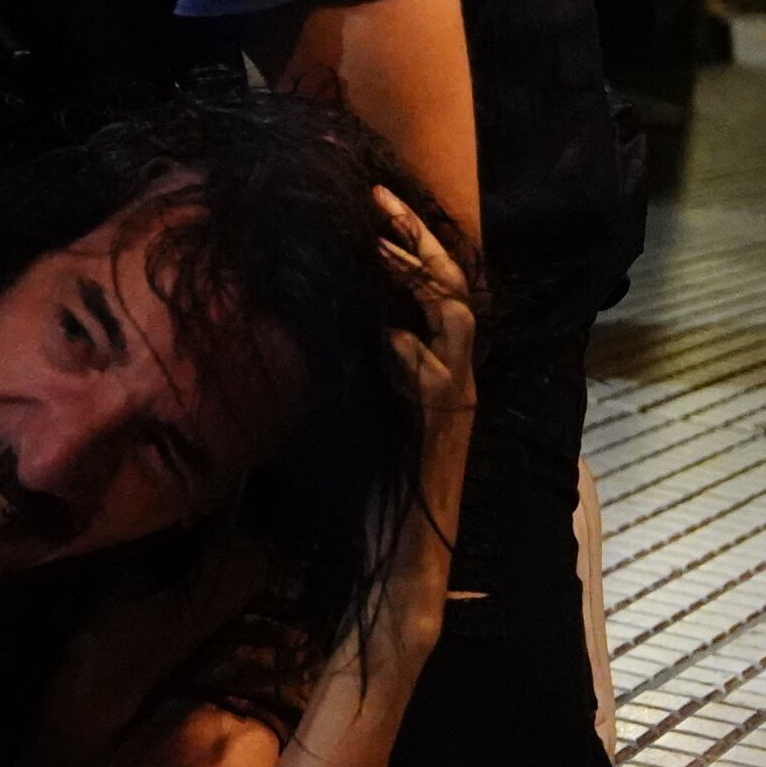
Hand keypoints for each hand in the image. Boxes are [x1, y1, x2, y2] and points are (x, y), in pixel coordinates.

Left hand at [367, 186, 478, 664]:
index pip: (427, 285)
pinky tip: (386, 338)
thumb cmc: (368, 494)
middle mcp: (449, 377)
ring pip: (457, 322)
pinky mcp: (444, 436)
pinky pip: (440, 384)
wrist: (397, 570)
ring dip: (420, 281)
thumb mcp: (348, 409)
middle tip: (378, 196)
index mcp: (427, 366)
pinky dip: (413, 357)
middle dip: (416, 238)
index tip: (368, 196)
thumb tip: (308, 311)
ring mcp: (452, 404)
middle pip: (449, 287)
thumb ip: (345, 363)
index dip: (404, 238)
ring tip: (383, 249)